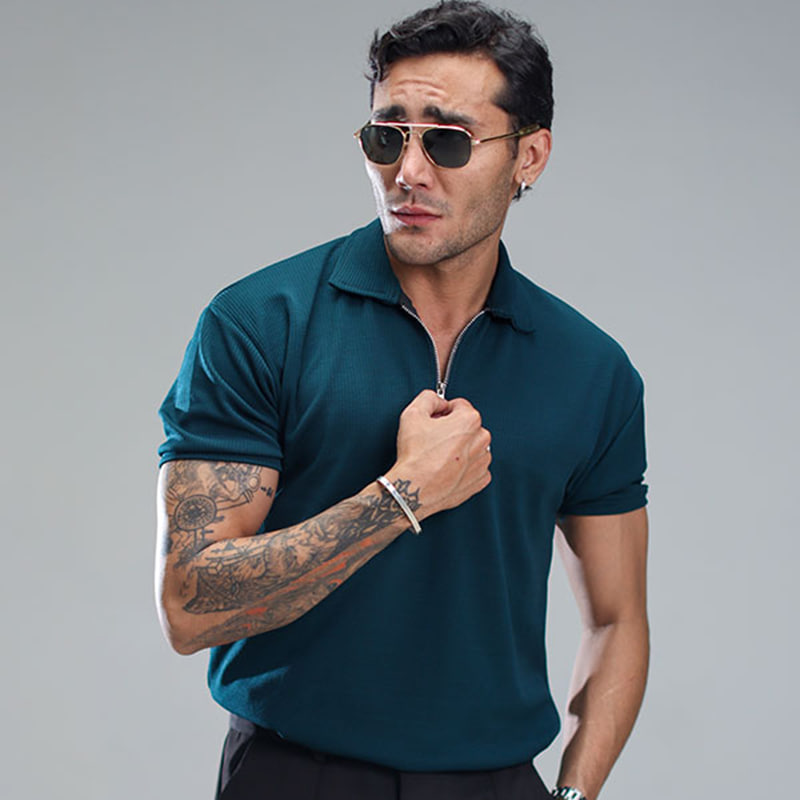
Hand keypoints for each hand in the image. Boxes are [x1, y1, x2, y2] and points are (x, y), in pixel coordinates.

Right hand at [386, 389, 491, 519]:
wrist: (416, 489)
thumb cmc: (415, 455)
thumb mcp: (413, 414)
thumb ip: (428, 398)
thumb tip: (437, 401)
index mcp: (470, 420)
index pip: (459, 406)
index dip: (443, 412)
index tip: (434, 422)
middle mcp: (482, 440)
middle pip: (468, 426)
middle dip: (453, 430)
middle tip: (433, 440)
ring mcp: (483, 461)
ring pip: (472, 447)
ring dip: (459, 448)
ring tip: (439, 457)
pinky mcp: (480, 480)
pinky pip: (474, 467)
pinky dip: (463, 467)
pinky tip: (446, 469)